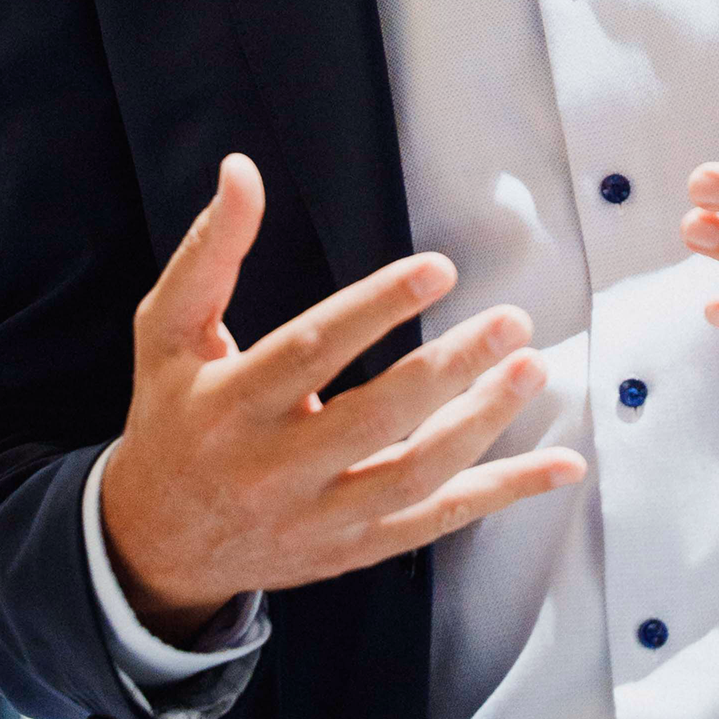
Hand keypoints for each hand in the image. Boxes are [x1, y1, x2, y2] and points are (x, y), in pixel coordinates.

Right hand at [100, 156, 587, 640]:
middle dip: (449, 369)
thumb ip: (209, 252)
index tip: (437, 269)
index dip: (375, 309)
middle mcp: (273, 468)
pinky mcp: (354, 548)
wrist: (156, 543)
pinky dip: (505, 493)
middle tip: (510, 322)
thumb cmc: (171, 419)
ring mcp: (318, 516)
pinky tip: (562, 464)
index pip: (309, 352)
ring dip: (482, 424)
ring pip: (414, 475)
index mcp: (229, 404)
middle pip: (374, 418)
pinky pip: (438, 521)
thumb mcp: (166, 332)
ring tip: (531, 370)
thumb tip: (242, 170)